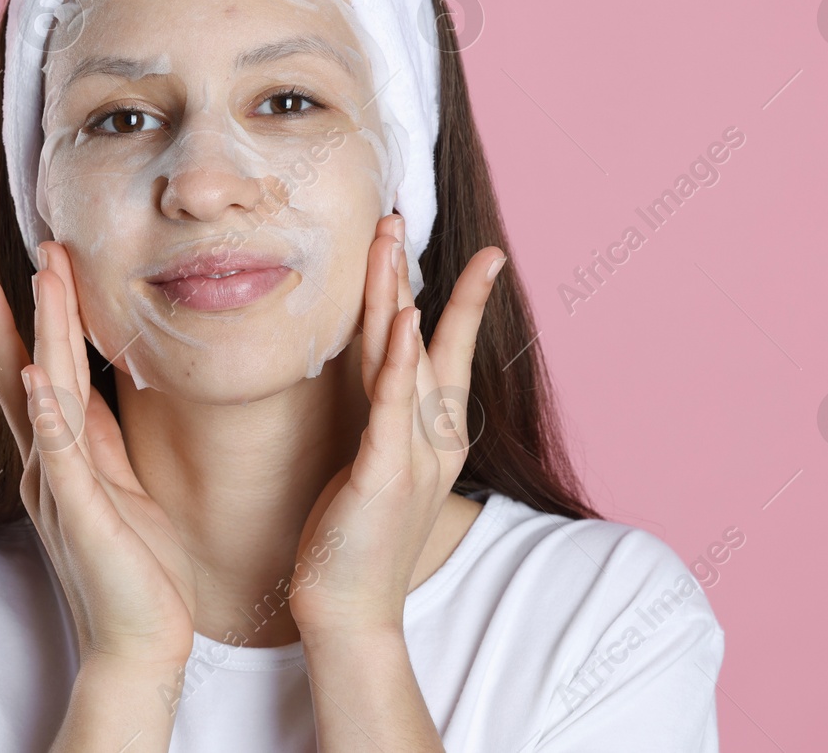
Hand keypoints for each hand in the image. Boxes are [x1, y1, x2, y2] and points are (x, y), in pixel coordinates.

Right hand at [0, 242, 197, 671]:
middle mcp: (49, 467)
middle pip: (31, 370)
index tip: (33, 265)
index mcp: (61, 459)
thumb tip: (93, 393)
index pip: (39, 374)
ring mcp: (61, 489)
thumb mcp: (119, 487)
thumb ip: (100, 441)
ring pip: (46, 395)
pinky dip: (47, 414)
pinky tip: (38, 375)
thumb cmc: (136, 569)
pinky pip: (61, 455)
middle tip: (33, 248)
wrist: (141, 643)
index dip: (33, 319)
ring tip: (40, 279)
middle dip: (30, 308)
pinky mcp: (83, 515)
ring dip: (42, 334)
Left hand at [287, 214, 504, 641]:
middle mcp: (432, 437)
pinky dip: (398, 359)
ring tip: (390, 239)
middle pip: (426, 339)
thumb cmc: (355, 543)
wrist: (349, 611)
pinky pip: (391, 404)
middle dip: (415, 274)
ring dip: (398, 294)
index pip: (446, 352)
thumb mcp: (375, 471)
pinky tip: (402, 318)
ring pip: (408, 357)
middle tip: (402, 216)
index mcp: (432, 435)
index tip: (478, 253)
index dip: (460, 300)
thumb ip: (383, 426)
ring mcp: (413, 454)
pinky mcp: (384, 473)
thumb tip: (379, 385)